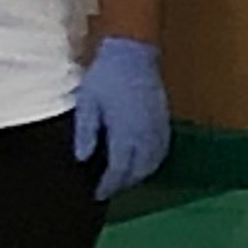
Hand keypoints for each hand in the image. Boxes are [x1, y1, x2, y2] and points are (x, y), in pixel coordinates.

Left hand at [72, 36, 170, 201]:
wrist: (133, 52)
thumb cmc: (106, 76)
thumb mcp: (87, 102)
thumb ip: (85, 132)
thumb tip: (83, 159)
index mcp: (124, 132)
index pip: (119, 169)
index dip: (108, 185)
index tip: (98, 194)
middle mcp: (145, 135)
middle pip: (138, 171)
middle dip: (124, 183)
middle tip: (109, 189)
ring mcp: (158, 128)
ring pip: (153, 163)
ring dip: (140, 175)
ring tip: (125, 178)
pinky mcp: (164, 120)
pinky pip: (162, 150)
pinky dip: (153, 162)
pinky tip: (143, 161)